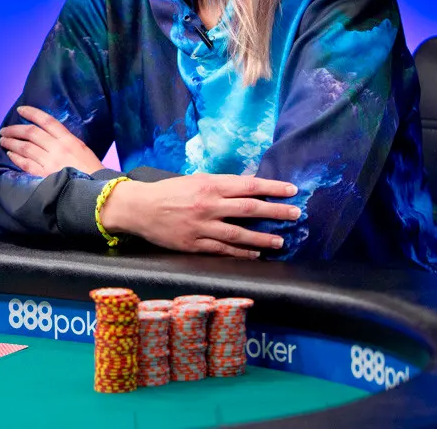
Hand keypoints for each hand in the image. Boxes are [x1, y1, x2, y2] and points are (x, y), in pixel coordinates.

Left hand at [0, 105, 107, 176]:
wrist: (96, 192)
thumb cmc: (92, 171)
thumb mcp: (83, 150)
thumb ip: (66, 141)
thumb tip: (48, 135)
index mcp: (69, 139)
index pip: (47, 121)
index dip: (32, 113)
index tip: (20, 110)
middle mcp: (57, 148)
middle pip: (31, 133)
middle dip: (15, 129)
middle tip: (5, 129)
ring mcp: (50, 162)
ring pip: (25, 147)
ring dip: (11, 142)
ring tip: (3, 140)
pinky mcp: (44, 176)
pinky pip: (26, 163)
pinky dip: (16, 157)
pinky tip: (10, 154)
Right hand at [99, 174, 300, 258]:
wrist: (140, 208)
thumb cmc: (169, 191)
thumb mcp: (195, 180)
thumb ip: (221, 184)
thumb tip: (249, 185)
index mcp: (210, 185)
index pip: (249, 186)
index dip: (273, 188)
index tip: (292, 190)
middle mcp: (209, 205)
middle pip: (250, 209)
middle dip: (276, 212)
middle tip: (296, 214)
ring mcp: (202, 226)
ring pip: (239, 234)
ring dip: (262, 239)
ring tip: (280, 241)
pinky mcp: (194, 244)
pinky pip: (223, 250)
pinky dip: (241, 254)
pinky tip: (255, 255)